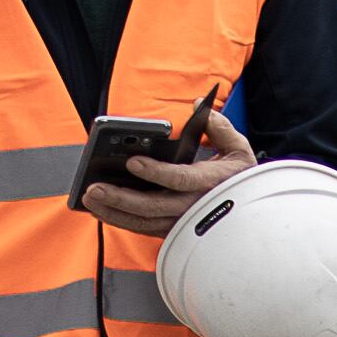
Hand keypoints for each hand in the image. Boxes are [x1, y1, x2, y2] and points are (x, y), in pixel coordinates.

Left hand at [82, 107, 254, 236]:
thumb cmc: (239, 178)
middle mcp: (193, 208)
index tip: (132, 161)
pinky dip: (119, 220)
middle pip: (152, 207)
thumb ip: (218, 126)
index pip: (180, 179)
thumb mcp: (238, 149)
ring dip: (113, 211)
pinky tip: (100, 208)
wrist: (247, 215)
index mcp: (209, 183)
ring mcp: (180, 223)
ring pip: (142, 222)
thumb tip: (198, 105)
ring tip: (89, 197)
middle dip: (120, 198)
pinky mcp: (170, 230)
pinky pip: (141, 228)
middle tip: (93, 187)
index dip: (155, 172)